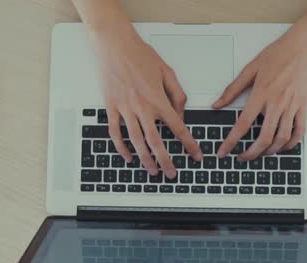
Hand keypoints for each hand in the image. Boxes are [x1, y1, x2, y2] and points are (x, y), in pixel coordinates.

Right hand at [91, 24, 201, 177]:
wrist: (115, 45)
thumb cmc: (140, 55)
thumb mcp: (167, 72)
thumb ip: (177, 95)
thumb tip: (180, 115)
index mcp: (158, 98)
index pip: (178, 127)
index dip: (189, 144)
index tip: (195, 155)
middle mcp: (142, 107)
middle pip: (156, 141)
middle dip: (165, 160)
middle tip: (171, 174)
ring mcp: (125, 109)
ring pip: (136, 141)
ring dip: (145, 159)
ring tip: (152, 171)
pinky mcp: (111, 107)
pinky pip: (115, 133)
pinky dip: (121, 147)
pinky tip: (129, 157)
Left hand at [212, 32, 306, 160]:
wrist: (306, 45)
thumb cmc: (279, 53)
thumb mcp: (250, 68)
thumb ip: (232, 89)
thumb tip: (217, 104)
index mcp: (260, 94)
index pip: (242, 124)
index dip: (230, 142)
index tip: (223, 152)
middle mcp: (277, 103)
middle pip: (264, 138)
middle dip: (251, 154)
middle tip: (242, 158)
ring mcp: (292, 106)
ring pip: (282, 138)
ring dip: (270, 151)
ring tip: (260, 154)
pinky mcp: (303, 106)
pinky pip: (299, 131)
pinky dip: (291, 143)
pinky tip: (283, 147)